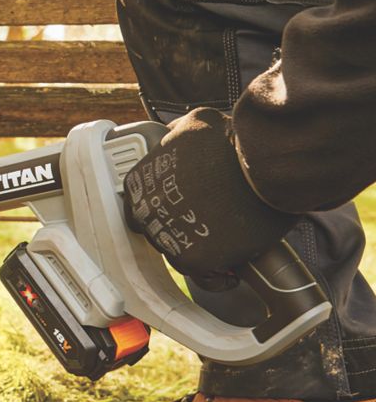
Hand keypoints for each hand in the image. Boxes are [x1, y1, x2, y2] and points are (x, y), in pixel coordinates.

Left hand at [123, 107, 297, 280]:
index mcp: (141, 181)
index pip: (139, 205)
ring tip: (223, 246)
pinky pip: (203, 276)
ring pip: (179, 255)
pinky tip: (232, 271)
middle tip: (207, 226)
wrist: (261, 162)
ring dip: (199, 252)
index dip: (162, 208)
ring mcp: (167, 236)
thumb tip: (175, 136)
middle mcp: (146, 210)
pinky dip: (218, 276)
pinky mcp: (193, 259)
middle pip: (157, 231)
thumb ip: (177, 135)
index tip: (181, 209)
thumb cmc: (233, 141)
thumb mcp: (195, 124)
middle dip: (180, 230)